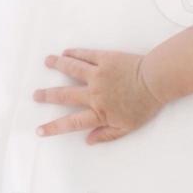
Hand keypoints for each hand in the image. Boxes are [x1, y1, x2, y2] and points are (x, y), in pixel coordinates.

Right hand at [33, 48, 163, 143]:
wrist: (156, 81)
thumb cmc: (145, 105)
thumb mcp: (128, 127)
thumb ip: (107, 135)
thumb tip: (88, 141)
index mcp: (99, 112)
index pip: (71, 122)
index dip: (54, 127)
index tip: (39, 130)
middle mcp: (94, 93)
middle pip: (65, 95)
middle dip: (48, 95)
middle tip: (35, 94)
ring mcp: (98, 74)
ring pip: (72, 69)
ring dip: (57, 65)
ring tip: (47, 61)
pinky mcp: (105, 59)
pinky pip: (86, 55)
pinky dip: (75, 53)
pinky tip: (66, 52)